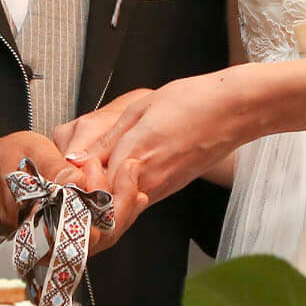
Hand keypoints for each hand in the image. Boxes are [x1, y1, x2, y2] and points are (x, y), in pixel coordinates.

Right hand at [0, 129, 150, 251]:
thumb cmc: (8, 160)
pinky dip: (117, 208)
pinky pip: (101, 227)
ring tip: (133, 175)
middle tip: (129, 168)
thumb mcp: (27, 152)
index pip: (75, 228)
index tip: (106, 175)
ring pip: (102, 236)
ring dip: (123, 206)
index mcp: (36, 218)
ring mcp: (64, 236)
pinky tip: (132, 190)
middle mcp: (51, 236)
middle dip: (119, 204)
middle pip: (96, 238)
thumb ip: (51, 167)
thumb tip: (77, 180)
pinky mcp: (74, 230)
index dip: (98, 206)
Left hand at [64, 70, 249, 203]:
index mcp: (134, 153)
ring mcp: (160, 187)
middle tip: (82, 170)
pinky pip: (139, 198)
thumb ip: (106, 138)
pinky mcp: (171, 189)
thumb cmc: (192, 101)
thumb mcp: (139, 109)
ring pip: (120, 203)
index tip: (71, 165)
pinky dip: (125, 190)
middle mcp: (146, 178)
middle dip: (87, 189)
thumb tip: (78, 158)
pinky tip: (125, 167)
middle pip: (102, 200)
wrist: (234, 111)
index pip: (89, 182)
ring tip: (103, 166)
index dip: (76, 176)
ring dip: (106, 191)